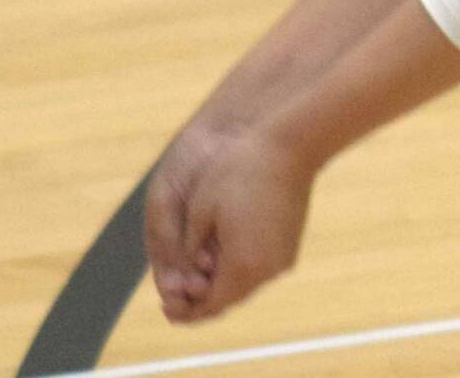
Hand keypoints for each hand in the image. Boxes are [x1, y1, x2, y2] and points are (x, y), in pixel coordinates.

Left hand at [154, 125, 315, 323]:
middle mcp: (267, 270)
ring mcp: (282, 258)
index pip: (210, 305)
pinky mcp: (290, 245)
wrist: (292, 147)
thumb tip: (189, 274)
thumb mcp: (201, 210)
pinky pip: (260, 269)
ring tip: (195, 276)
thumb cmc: (240, 171)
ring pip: (245, 284)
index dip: (186, 311)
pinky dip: (239, 269)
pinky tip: (220, 256)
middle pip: (229, 299)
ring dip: (222, 283)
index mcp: (242, 264)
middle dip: (202, 299)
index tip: (166, 308)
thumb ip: (190, 249)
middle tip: (175, 295)